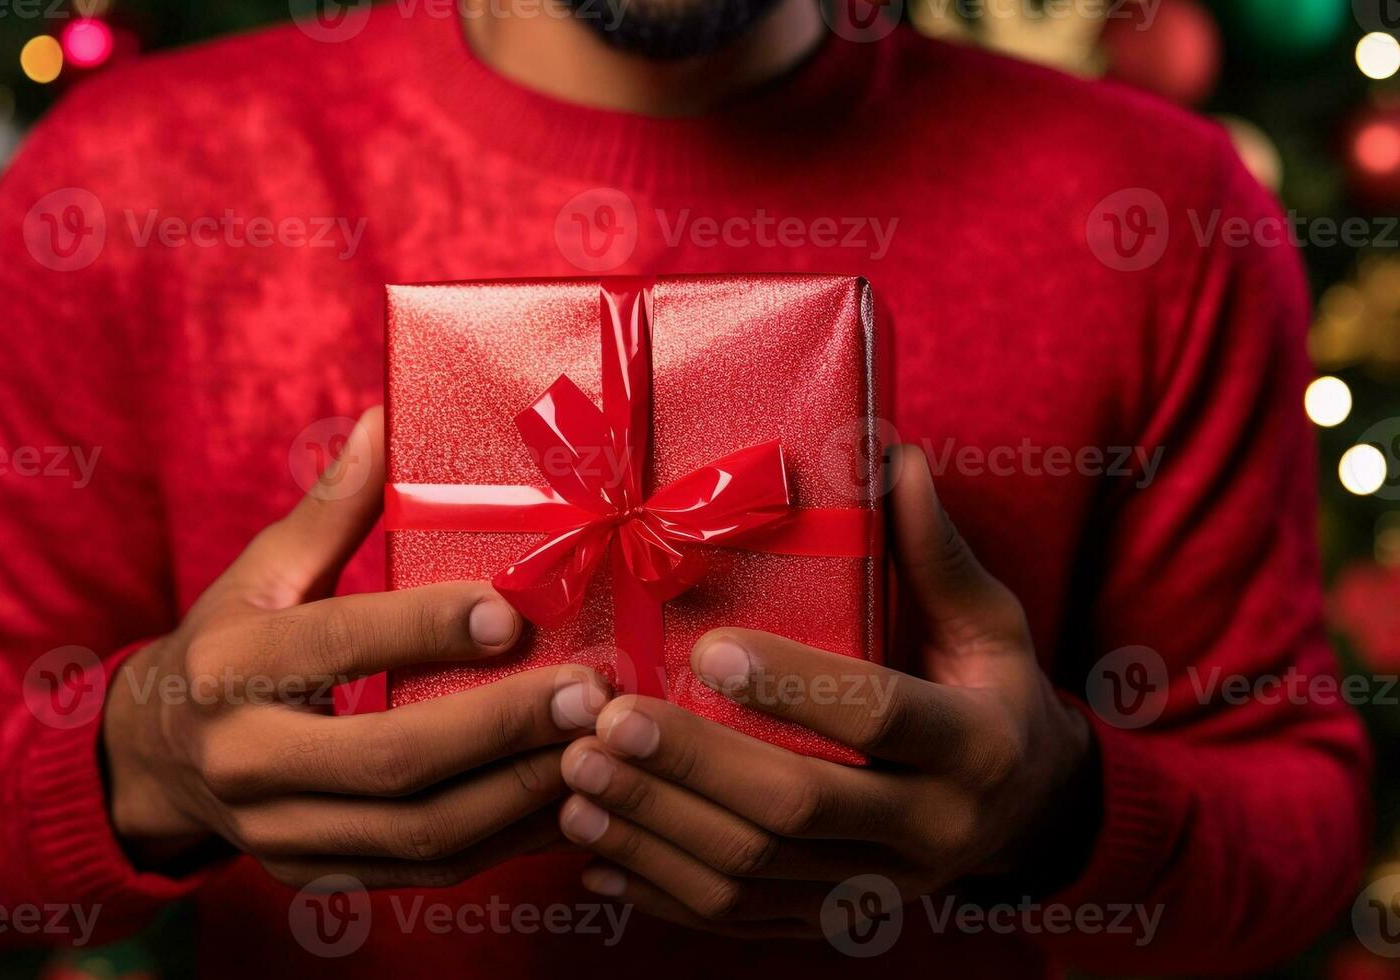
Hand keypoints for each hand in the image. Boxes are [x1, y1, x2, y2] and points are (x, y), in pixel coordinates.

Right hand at [102, 406, 611, 888]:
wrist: (155, 761)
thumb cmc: (225, 646)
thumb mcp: (260, 572)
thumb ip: (330, 509)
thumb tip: (387, 419)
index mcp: (228, 665)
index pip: (338, 644)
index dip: (427, 629)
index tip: (513, 612)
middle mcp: (245, 759)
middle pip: (390, 758)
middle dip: (501, 728)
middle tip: (587, 694)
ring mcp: (279, 833)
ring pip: (417, 831)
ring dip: (518, 793)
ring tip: (594, 747)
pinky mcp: (315, 875)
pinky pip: (425, 871)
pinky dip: (503, 840)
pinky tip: (563, 799)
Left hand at [553, 445, 1093, 935]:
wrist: (1032, 817)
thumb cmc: (997, 697)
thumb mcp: (989, 624)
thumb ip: (935, 551)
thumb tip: (893, 458)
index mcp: (972, 744)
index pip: (877, 714)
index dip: (791, 684)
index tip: (705, 649)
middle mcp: (931, 829)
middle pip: (797, 807)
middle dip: (691, 765)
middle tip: (606, 724)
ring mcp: (880, 888)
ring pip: (755, 875)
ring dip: (658, 830)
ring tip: (577, 783)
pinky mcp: (838, 922)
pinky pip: (741, 920)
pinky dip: (663, 891)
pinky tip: (597, 857)